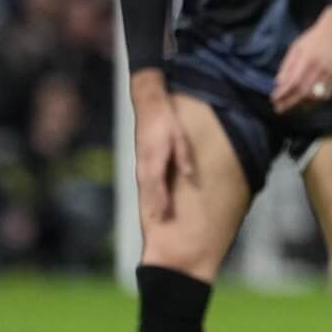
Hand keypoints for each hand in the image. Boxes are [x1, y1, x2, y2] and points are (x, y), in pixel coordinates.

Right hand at [132, 87, 196, 223]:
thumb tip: (190, 176)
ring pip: (144, 187)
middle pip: (149, 190)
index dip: (161, 202)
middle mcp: (145, 164)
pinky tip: (150, 199)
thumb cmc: (167, 123)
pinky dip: (147, 192)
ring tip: (154, 217)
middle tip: (159, 223)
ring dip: (149, 202)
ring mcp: (141, 162)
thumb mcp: (180, 139)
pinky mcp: (141, 160)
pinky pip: (143, 181)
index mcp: (156, 159)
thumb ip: (184, 159)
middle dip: (154, 207)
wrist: (150, 108)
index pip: (158, 186)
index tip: (165, 215)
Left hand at [272, 6, 331, 111]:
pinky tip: (306, 104)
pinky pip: (326, 95)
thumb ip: (287, 65)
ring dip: (301, 105)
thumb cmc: (314, 38)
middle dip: (289, 103)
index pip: (292, 82)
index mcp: (307, 59)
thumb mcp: (296, 47)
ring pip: (315, 96)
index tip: (274, 99)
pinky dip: (315, 102)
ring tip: (291, 107)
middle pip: (302, 92)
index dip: (282, 93)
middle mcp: (319, 68)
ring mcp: (330, 73)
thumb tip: (278, 83)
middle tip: (279, 109)